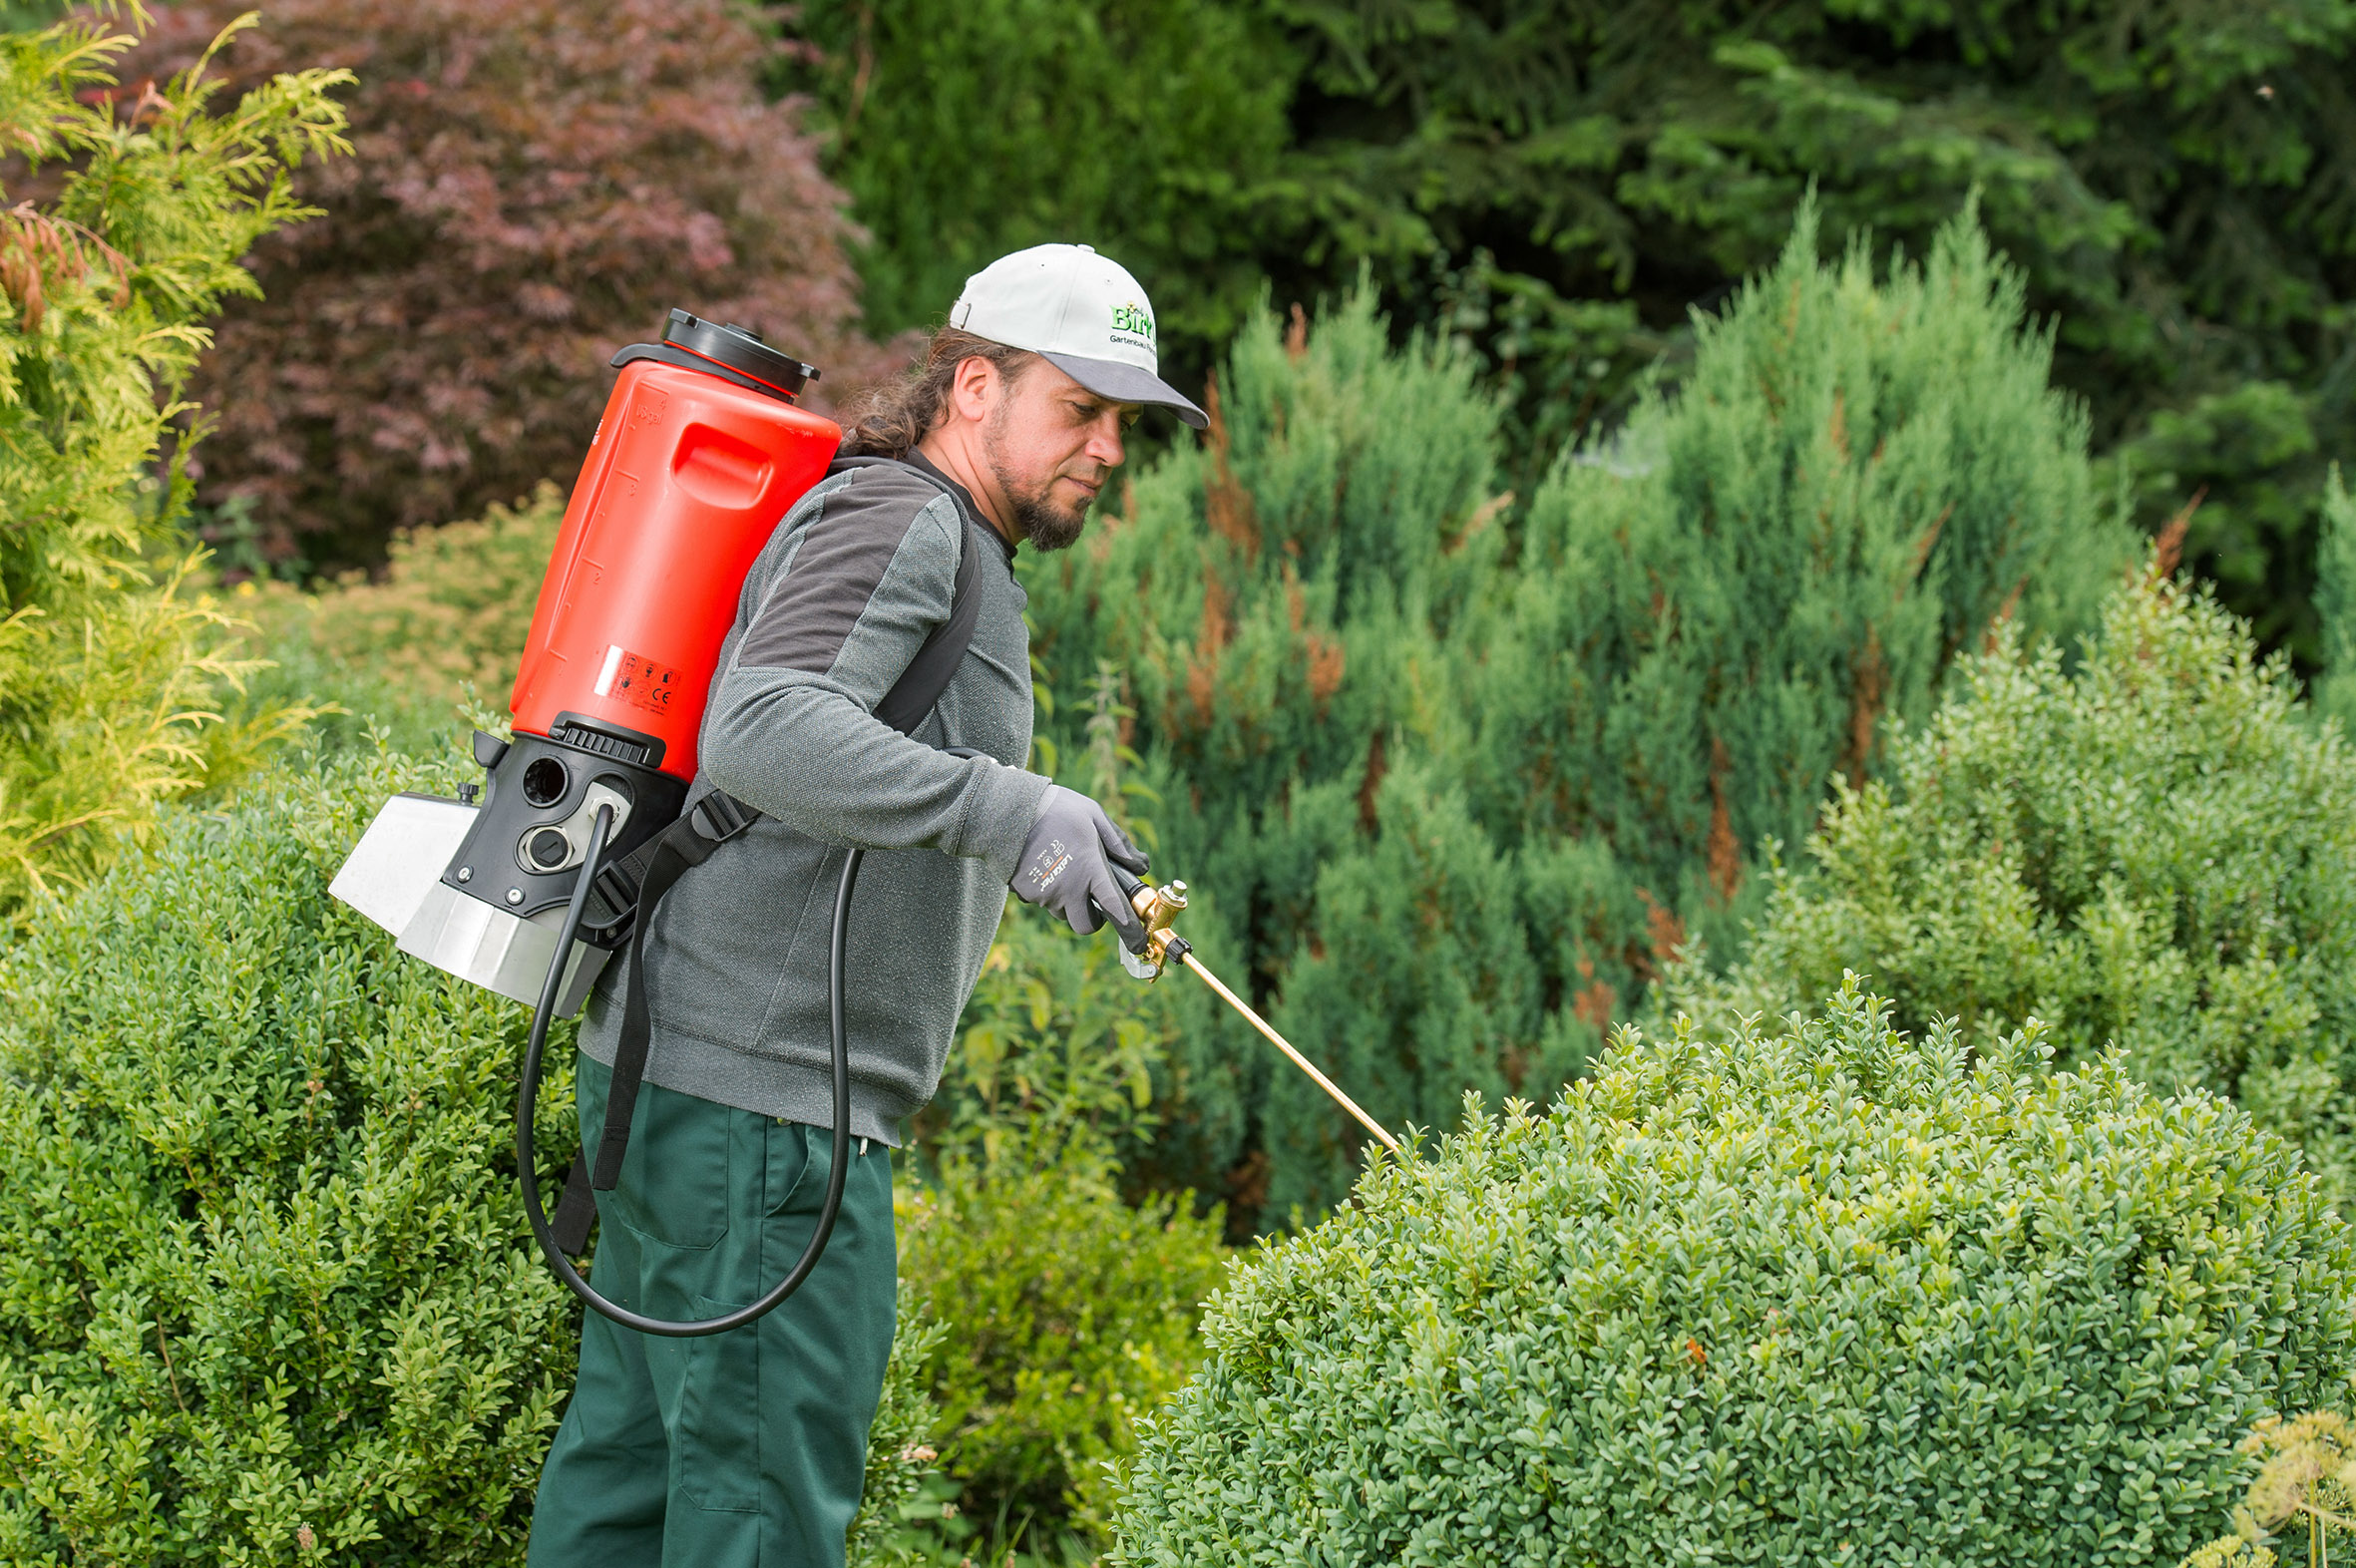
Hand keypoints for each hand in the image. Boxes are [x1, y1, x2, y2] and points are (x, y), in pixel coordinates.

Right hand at [1011, 785, 1149, 948]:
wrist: (1006, 810)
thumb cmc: (1055, 809)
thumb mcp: (1094, 815)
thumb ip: (1119, 843)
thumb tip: (1141, 865)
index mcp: (1091, 870)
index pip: (1117, 911)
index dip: (1131, 932)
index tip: (1138, 945)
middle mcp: (1068, 889)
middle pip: (1084, 926)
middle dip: (1091, 919)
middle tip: (1091, 900)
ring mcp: (1044, 894)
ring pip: (1061, 912)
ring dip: (1067, 901)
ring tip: (1062, 869)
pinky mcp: (1025, 893)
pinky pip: (1041, 900)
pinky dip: (1046, 890)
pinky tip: (1043, 865)